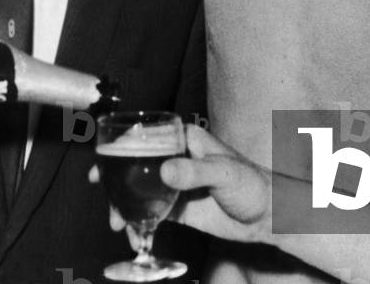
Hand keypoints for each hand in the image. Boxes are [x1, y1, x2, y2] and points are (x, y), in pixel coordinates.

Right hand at [98, 125, 272, 242]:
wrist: (267, 216)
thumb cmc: (253, 184)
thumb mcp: (224, 173)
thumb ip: (194, 172)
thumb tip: (164, 171)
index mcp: (186, 139)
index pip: (147, 136)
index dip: (120, 145)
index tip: (102, 161)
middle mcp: (177, 158)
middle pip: (136, 163)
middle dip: (115, 179)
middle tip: (103, 196)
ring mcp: (175, 184)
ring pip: (139, 189)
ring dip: (124, 204)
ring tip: (118, 223)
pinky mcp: (178, 207)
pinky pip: (149, 212)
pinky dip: (137, 222)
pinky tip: (133, 233)